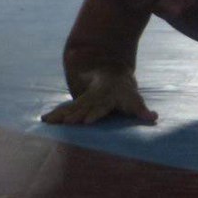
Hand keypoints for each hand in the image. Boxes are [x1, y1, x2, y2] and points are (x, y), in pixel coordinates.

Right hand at [41, 71, 156, 125]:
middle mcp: (93, 98)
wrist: (112, 74)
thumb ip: (142, 111)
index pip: (100, 107)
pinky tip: (43, 120)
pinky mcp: (76, 103)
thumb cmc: (126, 93)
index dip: (94, 113)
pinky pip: (64, 109)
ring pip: (70, 107)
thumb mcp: (135, 101)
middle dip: (74, 114)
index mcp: (107, 97)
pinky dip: (54, 114)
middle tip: (66, 123)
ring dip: (60, 115)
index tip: (86, 121)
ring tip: (47, 121)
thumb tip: (154, 117)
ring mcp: (83, 99)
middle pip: (82, 106)